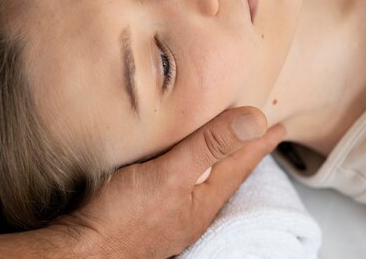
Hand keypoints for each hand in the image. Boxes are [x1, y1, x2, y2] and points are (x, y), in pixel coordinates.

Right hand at [49, 106, 285, 258]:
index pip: (242, 163)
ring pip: (206, 178)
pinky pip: (185, 183)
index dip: (260, 141)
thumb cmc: (124, 216)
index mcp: (205, 197)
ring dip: (220, 158)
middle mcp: (194, 207)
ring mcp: (174, 213)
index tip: (279, 127)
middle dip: (245, 150)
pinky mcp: (153, 212)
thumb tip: (255, 120)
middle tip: (259, 134)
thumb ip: (210, 146)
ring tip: (229, 146)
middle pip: (228, 172)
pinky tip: (184, 167)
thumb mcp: (171, 174)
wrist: (86, 250)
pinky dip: (194, 167)